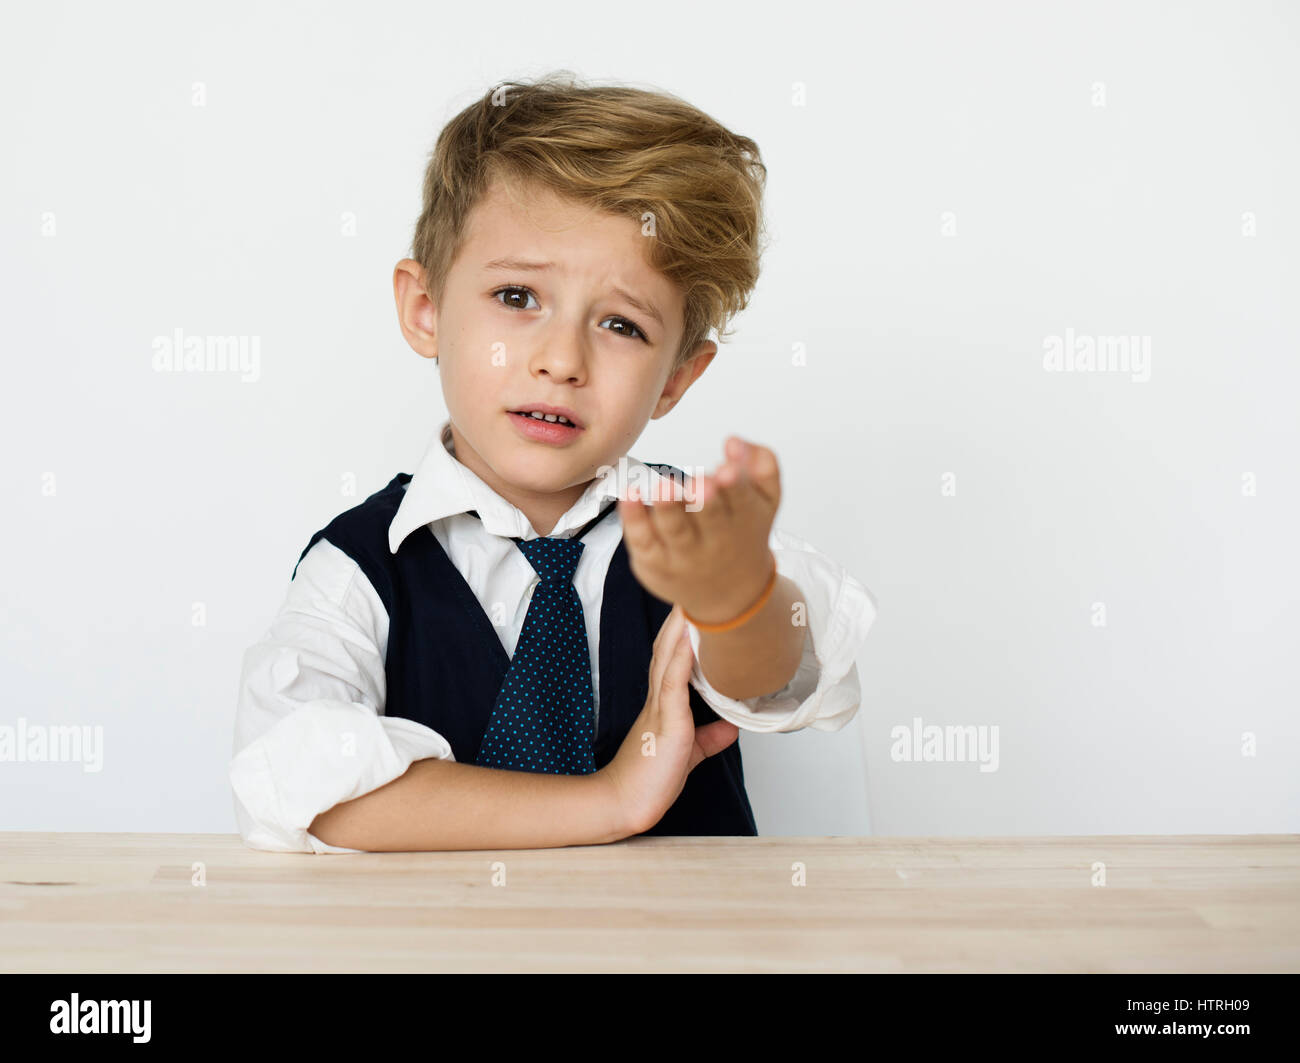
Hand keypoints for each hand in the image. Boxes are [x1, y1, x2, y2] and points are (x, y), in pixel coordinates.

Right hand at [596, 604, 739, 835]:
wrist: (625, 804)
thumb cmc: (649, 780)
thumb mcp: (688, 753)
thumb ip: (709, 738)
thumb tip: (730, 727)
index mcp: (664, 703)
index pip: (673, 658)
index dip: (683, 632)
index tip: (696, 606)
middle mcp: (659, 698)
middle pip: (668, 647)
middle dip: (680, 618)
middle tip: (694, 586)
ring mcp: (661, 707)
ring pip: (669, 657)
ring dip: (680, 628)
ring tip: (692, 598)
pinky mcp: (667, 722)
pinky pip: (674, 684)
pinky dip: (682, 658)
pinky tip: (689, 638)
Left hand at [617, 436, 780, 624]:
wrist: (730, 594)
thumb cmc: (744, 533)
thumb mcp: (766, 498)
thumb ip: (760, 463)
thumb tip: (733, 442)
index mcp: (744, 519)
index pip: (742, 500)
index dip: (736, 484)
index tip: (728, 470)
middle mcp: (715, 540)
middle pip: (709, 518)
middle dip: (705, 500)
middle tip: (700, 483)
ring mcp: (684, 554)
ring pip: (674, 530)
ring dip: (668, 508)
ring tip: (664, 487)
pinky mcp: (655, 562)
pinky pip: (642, 539)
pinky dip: (633, 518)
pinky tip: (630, 495)